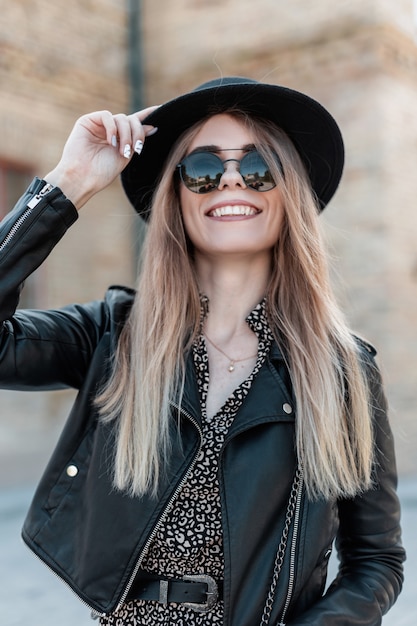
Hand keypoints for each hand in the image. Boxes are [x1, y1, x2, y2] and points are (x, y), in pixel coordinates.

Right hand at [44, 106, 158, 209]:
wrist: (84, 178)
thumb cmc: (102, 172)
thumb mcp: (126, 155)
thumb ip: (137, 139)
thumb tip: (153, 126)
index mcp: (120, 138)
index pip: (135, 123)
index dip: (148, 115)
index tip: (162, 108)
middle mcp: (110, 129)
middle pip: (132, 120)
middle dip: (137, 134)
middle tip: (135, 150)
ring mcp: (99, 125)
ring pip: (122, 118)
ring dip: (126, 135)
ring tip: (123, 152)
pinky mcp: (88, 121)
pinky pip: (107, 116)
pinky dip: (112, 128)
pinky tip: (110, 142)